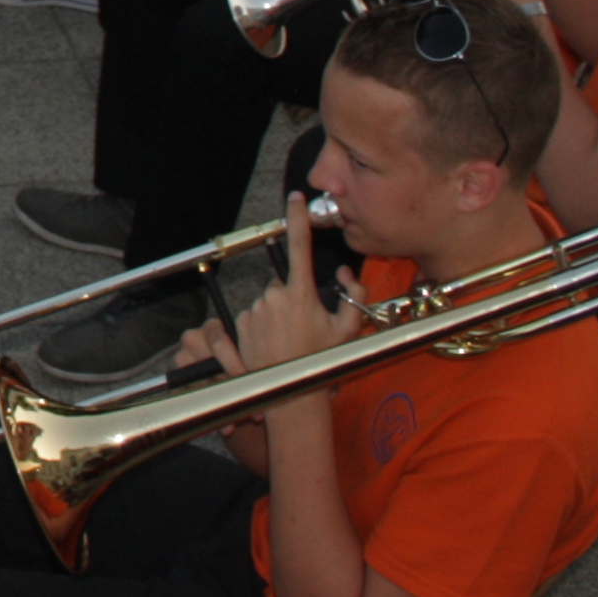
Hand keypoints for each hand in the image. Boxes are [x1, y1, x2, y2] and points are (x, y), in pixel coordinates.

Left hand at [229, 200, 364, 379]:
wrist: (293, 398)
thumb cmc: (322, 364)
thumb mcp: (349, 329)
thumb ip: (355, 296)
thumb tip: (350, 276)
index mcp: (301, 294)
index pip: (300, 247)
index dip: (297, 219)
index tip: (295, 198)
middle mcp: (274, 298)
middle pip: (285, 286)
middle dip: (295, 300)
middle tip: (306, 328)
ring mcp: (256, 311)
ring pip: (270, 304)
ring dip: (279, 317)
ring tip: (290, 343)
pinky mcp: (241, 325)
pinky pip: (256, 317)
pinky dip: (264, 328)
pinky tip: (274, 347)